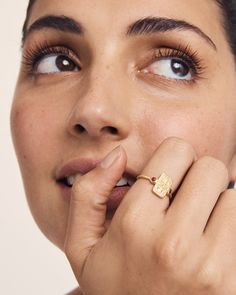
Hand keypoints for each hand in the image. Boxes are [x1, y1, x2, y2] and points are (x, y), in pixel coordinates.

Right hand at [64, 138, 235, 294]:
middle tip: (183, 200)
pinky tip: (210, 246)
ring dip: (217, 205)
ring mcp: (212, 267)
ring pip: (233, 196)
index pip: (177, 151)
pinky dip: (228, 227)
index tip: (167, 179)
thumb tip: (119, 154)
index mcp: (134, 225)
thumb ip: (89, 193)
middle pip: (211, 168)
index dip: (173, 158)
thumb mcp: (82, 245)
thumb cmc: (113, 288)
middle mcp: (175, 244)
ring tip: (197, 226)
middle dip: (197, 178)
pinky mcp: (234, 284)